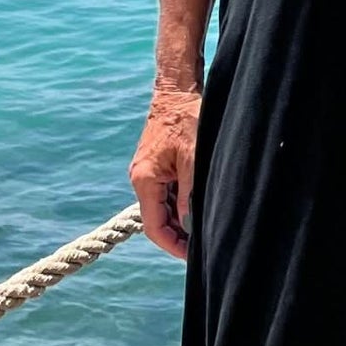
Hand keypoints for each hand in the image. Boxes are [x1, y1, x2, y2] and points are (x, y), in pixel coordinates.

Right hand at [130, 85, 200, 259]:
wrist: (177, 88)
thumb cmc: (186, 118)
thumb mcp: (194, 158)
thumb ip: (190, 194)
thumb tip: (189, 225)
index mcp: (145, 179)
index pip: (153, 226)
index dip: (172, 245)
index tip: (192, 256)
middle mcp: (141, 178)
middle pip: (157, 219)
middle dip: (178, 236)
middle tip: (203, 247)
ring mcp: (147, 171)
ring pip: (162, 207)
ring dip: (180, 220)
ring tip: (204, 230)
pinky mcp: (157, 164)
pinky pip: (167, 193)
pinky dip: (180, 204)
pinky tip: (198, 208)